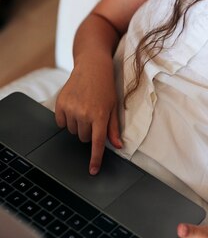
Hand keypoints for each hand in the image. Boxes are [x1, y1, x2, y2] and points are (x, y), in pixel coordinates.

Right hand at [55, 58, 121, 174]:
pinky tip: (74, 107)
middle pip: (84, 139)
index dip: (95, 159)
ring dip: (78, 125)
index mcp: (100, 115)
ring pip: (73, 132)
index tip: (93, 171)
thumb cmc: (106, 86)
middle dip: (89, 132)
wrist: (92, 66)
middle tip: (93, 116)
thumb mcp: (114, 106)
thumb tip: (117, 146)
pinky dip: (66, 119)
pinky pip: (61, 123)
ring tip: (84, 108)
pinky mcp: (60, 104)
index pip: (97, 144)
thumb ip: (113, 128)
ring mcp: (71, 109)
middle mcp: (84, 114)